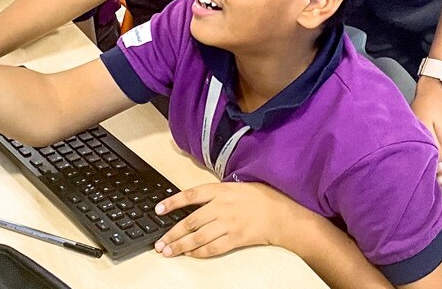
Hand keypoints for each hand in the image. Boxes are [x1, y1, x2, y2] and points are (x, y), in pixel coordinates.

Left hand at [153, 182, 295, 258]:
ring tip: (168, 252)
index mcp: (221, 191)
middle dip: (172, 233)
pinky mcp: (236, 239)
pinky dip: (199, 253)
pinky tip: (190, 254)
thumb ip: (217, 193)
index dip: (173, 202)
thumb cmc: (262, 198)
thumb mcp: (237, 186)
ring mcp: (228, 224)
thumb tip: (197, 201)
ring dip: (181, 246)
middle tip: (159, 243)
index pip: (191, 195)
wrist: (282, 214)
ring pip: (198, 238)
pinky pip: (213, 248)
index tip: (159, 209)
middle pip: (191, 222)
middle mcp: (222, 207)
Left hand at [412, 78, 441, 170]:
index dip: (433, 176)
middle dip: (437, 172)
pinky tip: (436, 147)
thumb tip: (440, 171)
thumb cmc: (427, 105)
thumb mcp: (423, 126)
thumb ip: (432, 149)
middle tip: (421, 165)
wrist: (440, 89)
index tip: (421, 173)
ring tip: (427, 154)